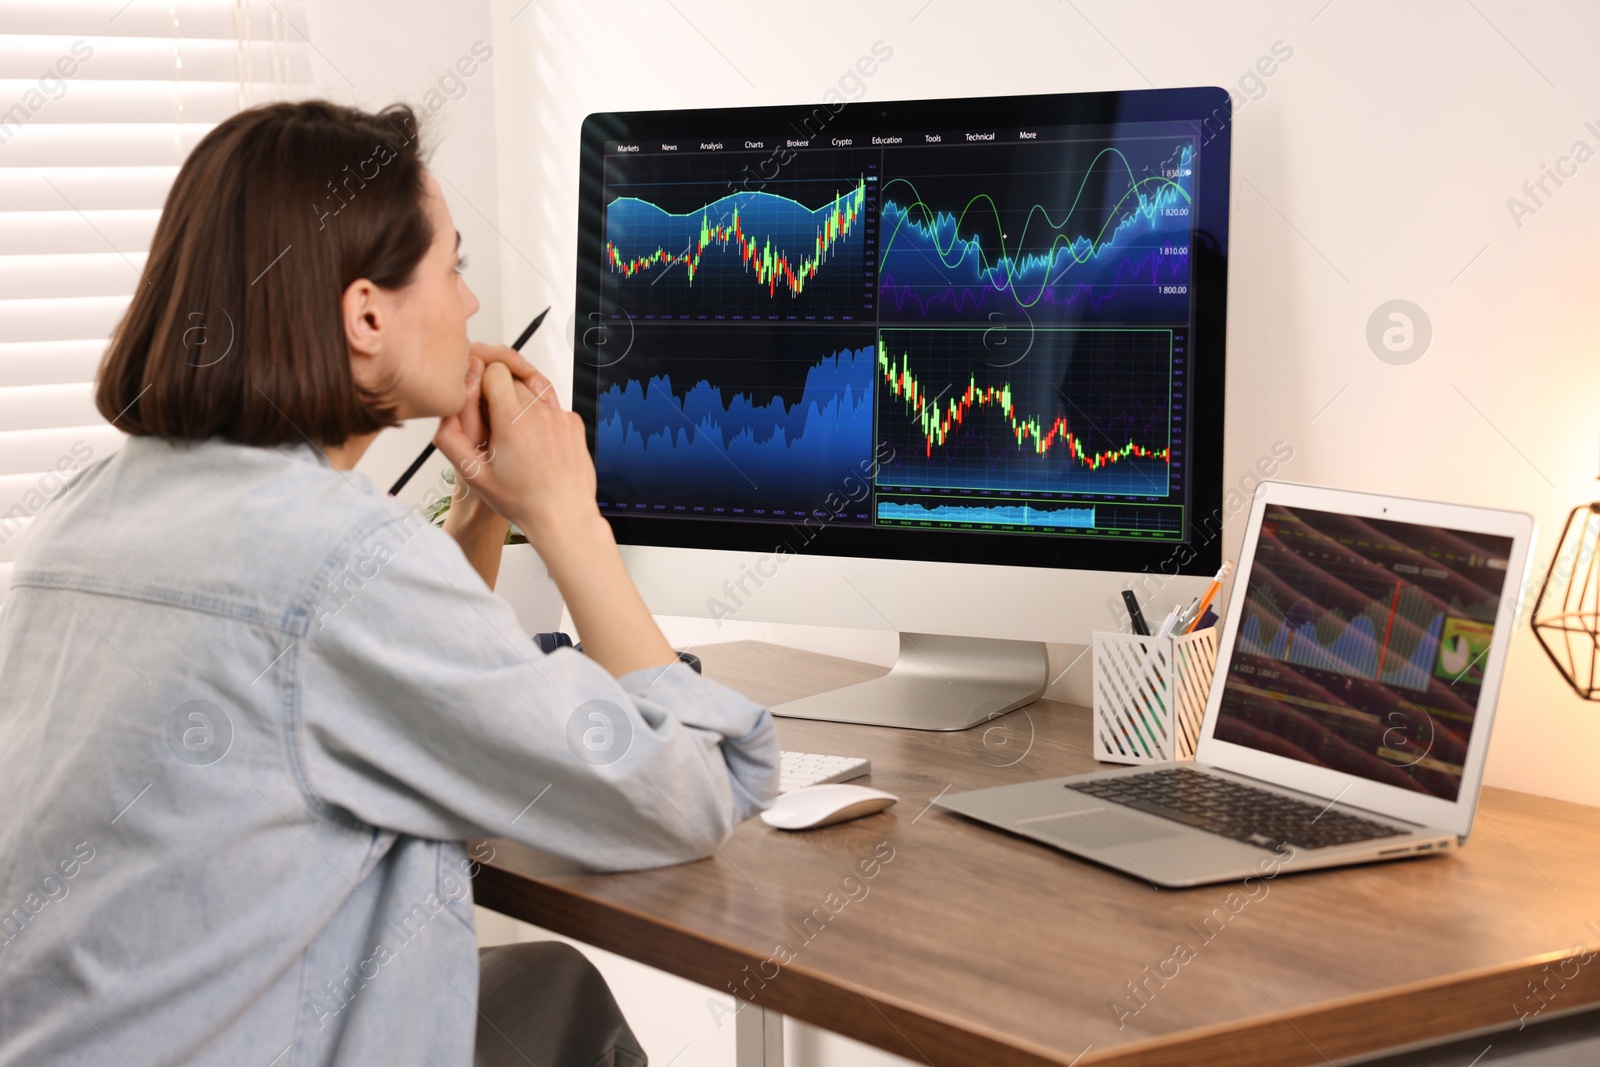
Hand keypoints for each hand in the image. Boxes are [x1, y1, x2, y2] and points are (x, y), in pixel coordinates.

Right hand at [433, 360, 600, 555]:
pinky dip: (542, 416)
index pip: (494, 369)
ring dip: (522, 404)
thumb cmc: (523, 500)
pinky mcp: (574, 423)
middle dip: (501, 393)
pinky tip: (537, 442)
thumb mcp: (474, 475)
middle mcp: (539, 413)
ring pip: (534, 390)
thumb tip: (444, 411)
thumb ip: (450, 439)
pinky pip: (553, 406)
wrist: (563, 516)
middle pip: (514, 378)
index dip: (483, 382)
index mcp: (512, 420)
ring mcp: (560, 416)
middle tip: (496, 424)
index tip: (481, 401)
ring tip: (518, 436)